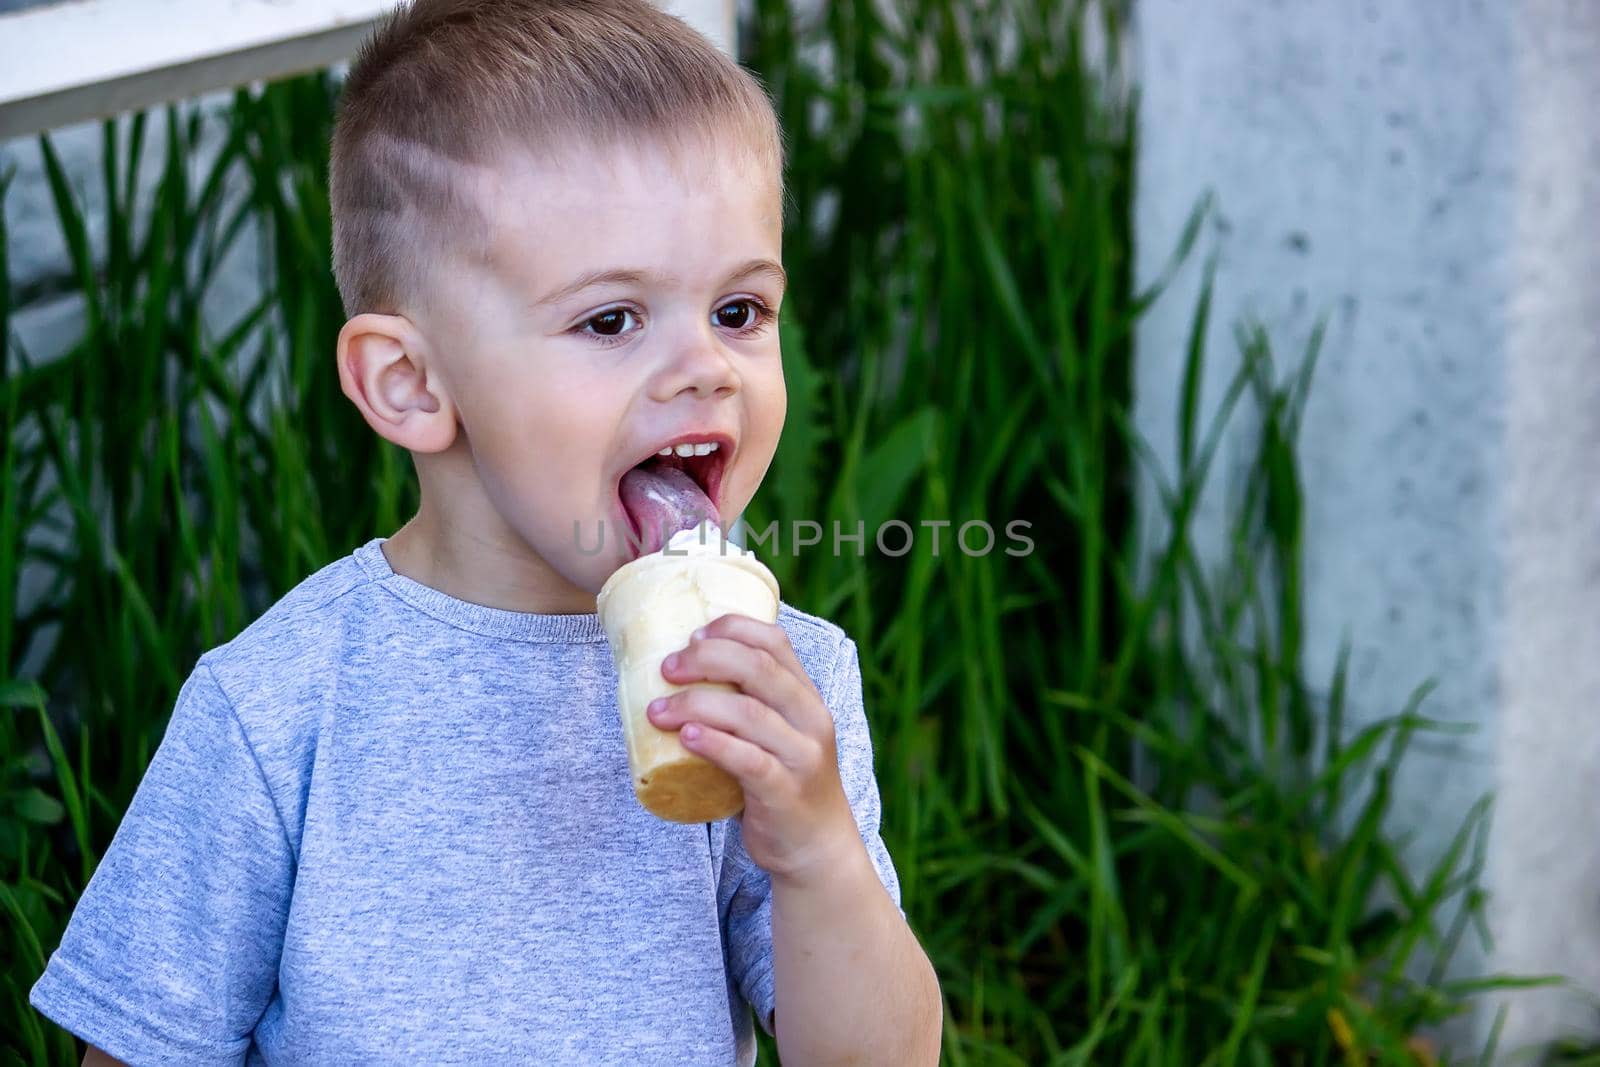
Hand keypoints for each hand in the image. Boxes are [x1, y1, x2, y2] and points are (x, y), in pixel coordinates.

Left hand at [648, 613, 859, 885]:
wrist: (817, 849)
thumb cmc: (782, 783)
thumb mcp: (778, 735)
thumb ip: (748, 706)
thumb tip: (677, 676)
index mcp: (807, 696)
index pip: (775, 642)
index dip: (731, 629)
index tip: (692, 636)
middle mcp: (811, 719)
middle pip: (759, 668)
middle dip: (705, 659)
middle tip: (666, 668)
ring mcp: (802, 756)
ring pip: (748, 713)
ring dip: (695, 704)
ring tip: (658, 711)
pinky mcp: (785, 792)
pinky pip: (748, 761)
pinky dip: (713, 744)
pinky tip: (686, 738)